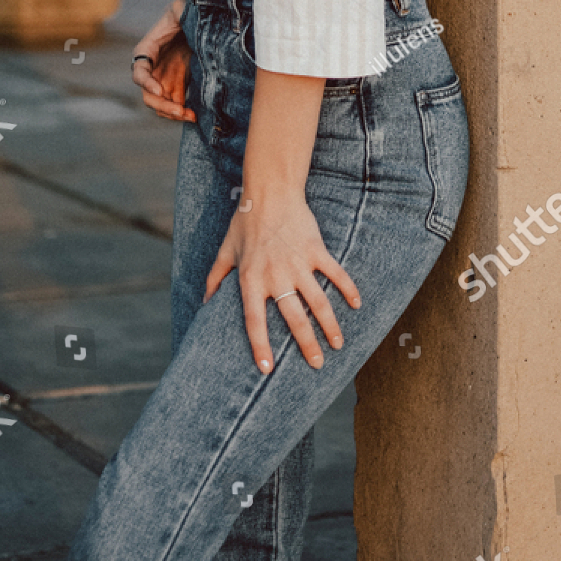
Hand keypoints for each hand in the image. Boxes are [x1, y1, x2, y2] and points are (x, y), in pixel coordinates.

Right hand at [131, 0, 195, 122]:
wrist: (198, 17)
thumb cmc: (187, 10)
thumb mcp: (182, 8)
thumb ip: (180, 10)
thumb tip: (181, 10)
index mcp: (146, 50)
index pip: (139, 71)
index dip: (146, 83)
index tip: (160, 90)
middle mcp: (152, 69)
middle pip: (149, 95)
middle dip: (163, 106)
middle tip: (180, 111)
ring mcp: (164, 78)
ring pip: (161, 104)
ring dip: (172, 113)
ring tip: (190, 116)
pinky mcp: (178, 84)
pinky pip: (175, 103)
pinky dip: (182, 112)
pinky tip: (196, 115)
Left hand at [203, 188, 360, 372]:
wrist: (270, 192)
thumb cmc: (245, 222)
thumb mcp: (225, 251)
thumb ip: (215, 278)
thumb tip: (204, 303)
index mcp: (251, 279)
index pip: (254, 320)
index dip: (260, 345)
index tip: (267, 368)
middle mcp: (275, 275)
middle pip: (294, 318)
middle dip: (307, 345)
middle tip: (317, 365)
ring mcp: (298, 264)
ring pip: (318, 302)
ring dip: (330, 325)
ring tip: (338, 345)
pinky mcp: (316, 251)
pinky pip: (335, 274)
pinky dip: (348, 289)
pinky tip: (356, 304)